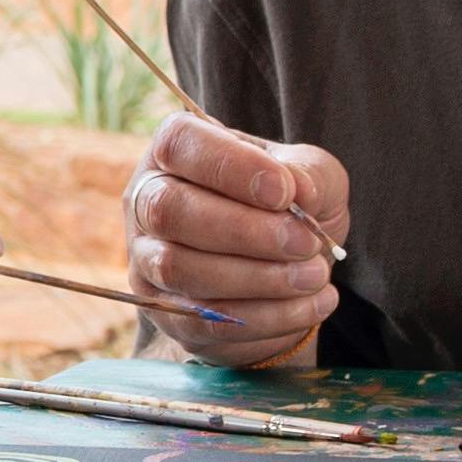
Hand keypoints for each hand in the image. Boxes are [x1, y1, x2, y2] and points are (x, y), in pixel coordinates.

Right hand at [126, 115, 347, 363]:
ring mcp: (146, 258)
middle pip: (168, 210)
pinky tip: (314, 303)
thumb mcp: (313, 175)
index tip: (284, 192)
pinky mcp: (164, 310)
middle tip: (305, 242)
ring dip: (257, 277)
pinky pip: (203, 318)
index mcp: (177, 149)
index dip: (230, 167)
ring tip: (316, 276)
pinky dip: (267, 316)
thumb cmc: (289, 206)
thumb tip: (298, 190)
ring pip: (179, 268)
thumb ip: (308, 174)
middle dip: (244, 231)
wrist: (285, 268)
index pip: (180, 143)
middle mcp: (146, 199)